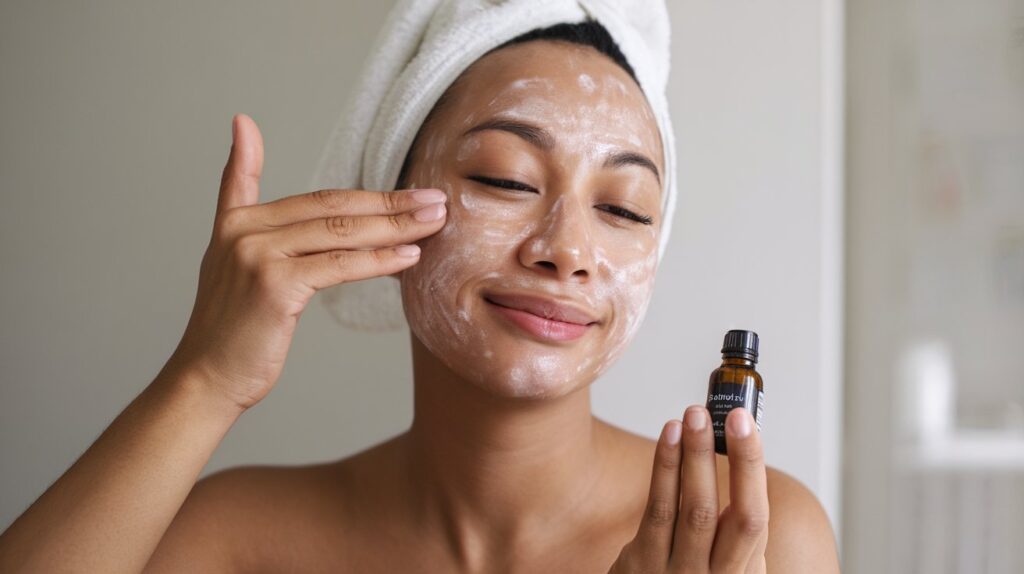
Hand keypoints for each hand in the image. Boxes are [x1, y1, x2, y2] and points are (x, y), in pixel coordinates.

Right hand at [162, 113, 448, 410]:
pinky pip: (339, 265)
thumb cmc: (235, 332)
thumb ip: (267, 235)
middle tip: (435, 200)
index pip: (310, 194)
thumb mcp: (239, 270)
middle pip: (333, 208)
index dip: (357, 184)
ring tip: (434, 221)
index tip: (394, 171)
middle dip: (391, 202)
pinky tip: (409, 256)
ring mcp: (258, 254)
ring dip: (395, 225)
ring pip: (341, 232)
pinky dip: (379, 260)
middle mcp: (245, 229)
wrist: (206, 379)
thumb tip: (313, 221)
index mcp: (238, 221)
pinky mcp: (274, 283)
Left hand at [609, 407, 768, 573]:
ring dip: (696, 456)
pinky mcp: (643, 565)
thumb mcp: (722, 569)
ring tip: (694, 416)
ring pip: (695, 509)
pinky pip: (658, 509)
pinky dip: (665, 468)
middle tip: (732, 415)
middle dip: (739, 461)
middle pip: (738, 517)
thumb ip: (733, 535)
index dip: (755, 469)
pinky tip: (669, 436)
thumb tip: (741, 463)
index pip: (758, 519)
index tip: (749, 426)